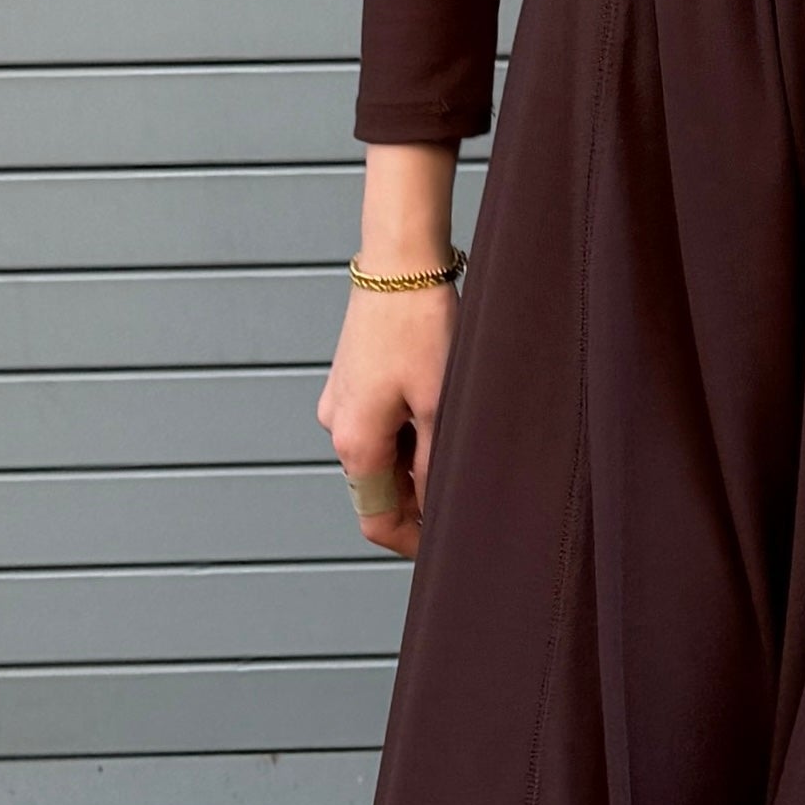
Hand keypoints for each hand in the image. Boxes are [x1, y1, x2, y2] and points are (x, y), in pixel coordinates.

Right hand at [320, 283, 451, 559]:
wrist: (400, 262)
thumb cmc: (421, 327)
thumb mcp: (441, 406)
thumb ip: (434, 466)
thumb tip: (435, 507)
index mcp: (355, 443)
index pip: (377, 520)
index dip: (414, 541)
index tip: (449, 542)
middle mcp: (337, 426)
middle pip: (378, 489)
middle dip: (420, 498)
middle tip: (467, 491)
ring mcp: (340, 402)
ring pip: (380, 456)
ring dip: (416, 462)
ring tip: (459, 438)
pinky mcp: (350, 380)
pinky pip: (378, 425)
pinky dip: (407, 432)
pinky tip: (438, 408)